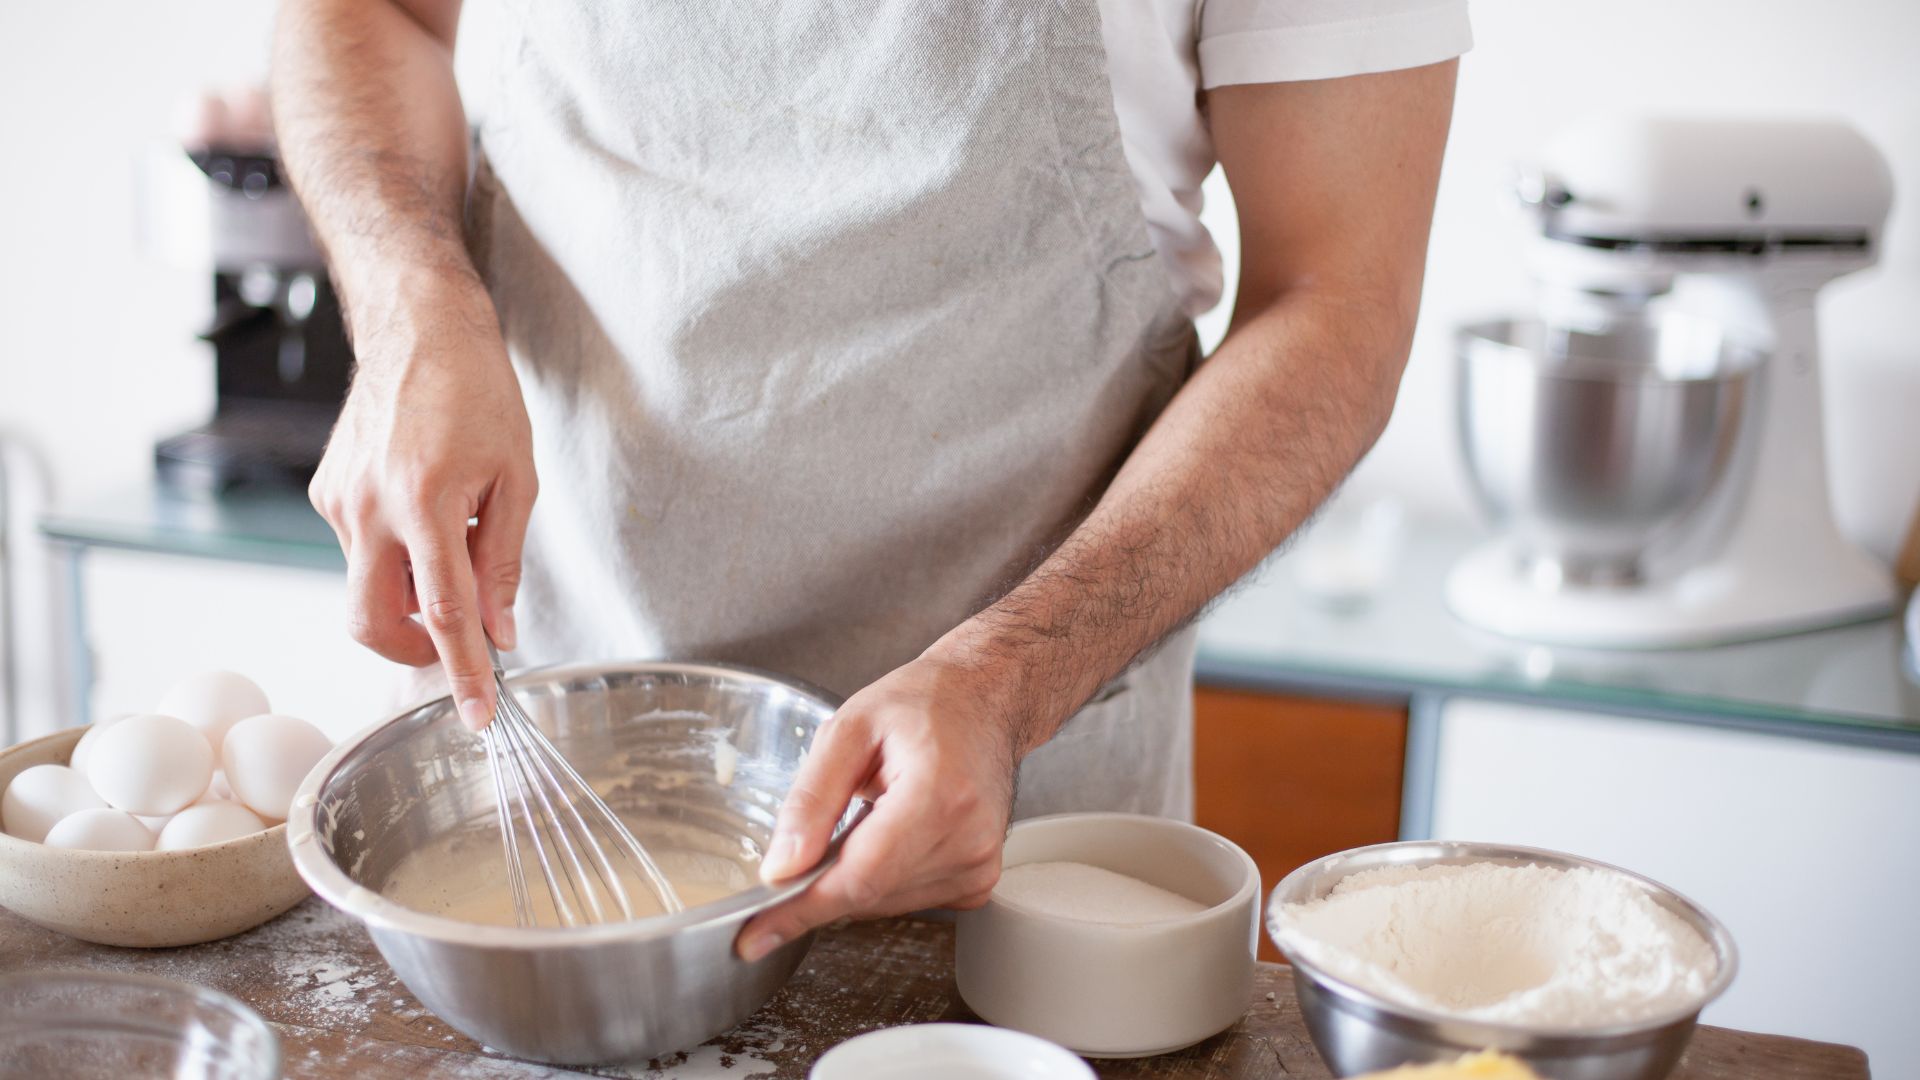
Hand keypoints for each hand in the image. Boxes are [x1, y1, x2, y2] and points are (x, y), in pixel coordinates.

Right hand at [309, 274, 536, 729]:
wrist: (419, 329)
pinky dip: (396, 552)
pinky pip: (359, 548)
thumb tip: (500, 631)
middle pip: (373, 622)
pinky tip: (424, 508)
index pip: (443, 614)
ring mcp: (338, 500)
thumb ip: (503, 562)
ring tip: (452, 535)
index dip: (463, 672)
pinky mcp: (324, 491)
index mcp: (424, 502)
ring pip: (367, 584)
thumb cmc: (479, 394)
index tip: (477, 714)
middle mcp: (368, 507)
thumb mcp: (516, 478)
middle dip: (412, 650)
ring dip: (410, 588)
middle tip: (453, 644)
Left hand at [734, 652, 1022, 960]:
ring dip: (855, 876)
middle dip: (820, 884)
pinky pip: (909, 900)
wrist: (984, 698)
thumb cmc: (924, 702)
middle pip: (868, 895)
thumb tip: (781, 868)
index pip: (859, 876)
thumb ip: (811, 800)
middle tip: (805, 843)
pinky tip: (889, 833)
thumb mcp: (848, 730)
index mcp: (938, 795)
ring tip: (867, 815)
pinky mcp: (979, 878)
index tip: (755, 935)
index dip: (801, 909)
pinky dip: (882, 878)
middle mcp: (968, 838)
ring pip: (884, 903)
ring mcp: (978, 863)